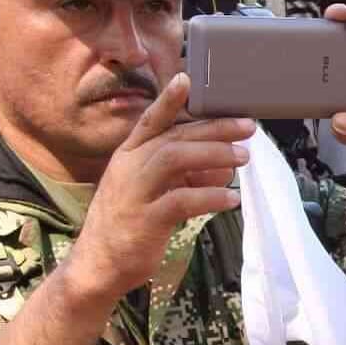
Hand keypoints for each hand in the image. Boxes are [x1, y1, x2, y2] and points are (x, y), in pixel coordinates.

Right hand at [65, 73, 252, 304]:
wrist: (98, 266)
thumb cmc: (129, 225)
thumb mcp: (152, 193)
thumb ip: (184, 177)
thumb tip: (222, 168)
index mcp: (128, 156)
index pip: (150, 121)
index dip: (168, 100)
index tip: (187, 78)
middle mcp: (129, 167)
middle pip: (174, 137)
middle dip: (214, 128)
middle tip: (247, 127)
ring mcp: (134, 192)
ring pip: (175, 159)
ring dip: (214, 155)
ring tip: (243, 158)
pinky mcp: (144, 219)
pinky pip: (181, 200)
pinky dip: (210, 197)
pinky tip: (231, 199)